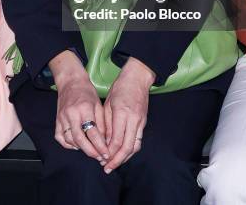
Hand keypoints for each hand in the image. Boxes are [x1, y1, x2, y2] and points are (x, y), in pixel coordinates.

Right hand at [50, 51, 109, 162]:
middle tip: (100, 157)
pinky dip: (68, 145)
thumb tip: (106, 141)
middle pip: (80, 139)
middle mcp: (71, 114)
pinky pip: (60, 138)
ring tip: (91, 151)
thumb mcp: (98, 104)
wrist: (71, 82)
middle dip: (91, 151)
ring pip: (70, 140)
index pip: (92, 132)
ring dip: (81, 149)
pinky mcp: (57, 120)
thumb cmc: (87, 92)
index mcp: (84, 108)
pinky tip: (77, 145)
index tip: (107, 154)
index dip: (100, 146)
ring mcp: (62, 118)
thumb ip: (102, 123)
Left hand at [103, 57, 154, 172]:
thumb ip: (107, 124)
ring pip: (135, 146)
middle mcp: (134, 119)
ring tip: (114, 163)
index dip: (109, 153)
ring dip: (125, 157)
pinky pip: (138, 140)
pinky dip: (130, 149)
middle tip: (107, 167)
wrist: (138, 78)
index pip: (117, 140)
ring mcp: (141, 121)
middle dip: (117, 160)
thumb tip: (105, 143)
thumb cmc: (120, 88)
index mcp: (122, 114)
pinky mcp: (144, 122)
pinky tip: (122, 153)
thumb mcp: (108, 104)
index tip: (102, 159)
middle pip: (127, 147)